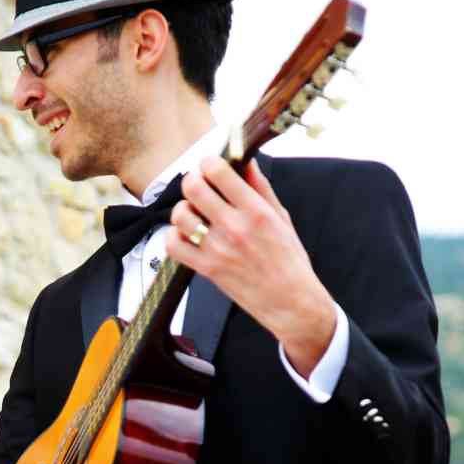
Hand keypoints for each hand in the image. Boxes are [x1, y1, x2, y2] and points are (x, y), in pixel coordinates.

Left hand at [168, 158, 336, 373]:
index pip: (218, 172)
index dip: (209, 163)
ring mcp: (217, 249)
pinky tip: (188, 235)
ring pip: (180, 215)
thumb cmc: (289, 261)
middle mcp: (234, 228)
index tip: (211, 166)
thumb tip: (246, 162)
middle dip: (193, 180)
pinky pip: (174, 245)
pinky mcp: (206, 269)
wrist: (290, 302)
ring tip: (195, 213)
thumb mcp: (281, 218)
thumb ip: (261, 188)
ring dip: (184, 209)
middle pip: (193, 188)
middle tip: (200, 186)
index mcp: (255, 211)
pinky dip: (175, 236)